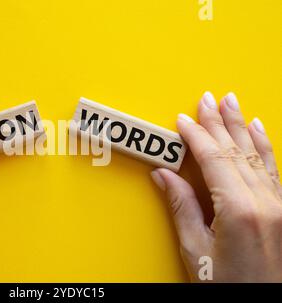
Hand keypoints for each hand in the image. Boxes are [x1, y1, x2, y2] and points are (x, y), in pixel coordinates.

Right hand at [151, 92, 281, 281]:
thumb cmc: (228, 286)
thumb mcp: (196, 250)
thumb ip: (181, 207)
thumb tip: (164, 176)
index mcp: (239, 210)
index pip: (213, 158)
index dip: (196, 136)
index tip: (182, 120)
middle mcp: (265, 202)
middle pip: (236, 150)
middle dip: (219, 121)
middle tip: (206, 98)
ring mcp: (279, 205)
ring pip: (257, 153)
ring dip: (241, 126)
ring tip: (232, 102)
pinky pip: (272, 168)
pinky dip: (264, 145)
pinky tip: (259, 130)